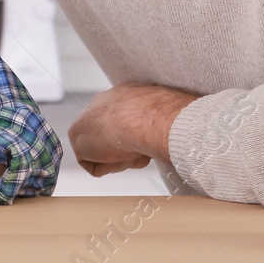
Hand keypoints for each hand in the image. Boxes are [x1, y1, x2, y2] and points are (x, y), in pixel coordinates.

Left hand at [68, 84, 195, 176]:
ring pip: (106, 153)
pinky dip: (112, 167)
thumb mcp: (166, 113)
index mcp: (121, 96)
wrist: (149, 118)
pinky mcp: (78, 142)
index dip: (134, 136)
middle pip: (111, 139)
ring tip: (135, 149)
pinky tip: (123, 154)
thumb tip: (185, 131)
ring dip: (122, 158)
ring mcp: (86, 122)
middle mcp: (101, 104)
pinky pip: (96, 167)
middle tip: (141, 148)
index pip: (122, 121)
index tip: (146, 141)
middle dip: (125, 148)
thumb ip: (162, 121)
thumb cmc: (165, 115)